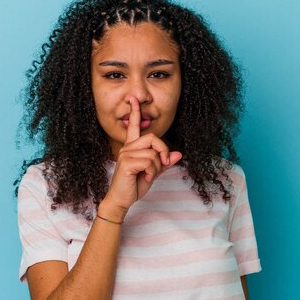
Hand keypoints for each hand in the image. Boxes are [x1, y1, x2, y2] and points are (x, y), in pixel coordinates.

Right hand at [102, 97, 182, 216]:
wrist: (121, 200)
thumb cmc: (133, 186)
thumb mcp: (153, 173)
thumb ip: (164, 163)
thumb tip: (179, 154)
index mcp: (132, 147)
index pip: (133, 125)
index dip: (135, 112)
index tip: (134, 99)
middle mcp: (127, 147)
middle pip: (153, 137)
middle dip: (163, 151)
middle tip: (165, 164)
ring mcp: (126, 154)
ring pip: (153, 152)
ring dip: (157, 166)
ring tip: (149, 175)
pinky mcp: (127, 163)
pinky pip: (149, 161)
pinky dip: (153, 172)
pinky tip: (146, 178)